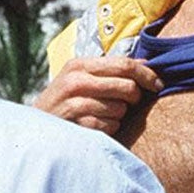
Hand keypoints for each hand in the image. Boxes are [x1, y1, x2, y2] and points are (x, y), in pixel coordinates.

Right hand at [34, 56, 160, 135]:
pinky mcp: (77, 124)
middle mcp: (76, 81)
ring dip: (118, 115)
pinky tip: (95, 125)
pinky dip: (109, 128)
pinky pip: (111, 126)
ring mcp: (75, 103)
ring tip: (101, 114)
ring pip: (121, 109)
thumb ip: (109, 71)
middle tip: (127, 102)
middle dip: (134, 98)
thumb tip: (147, 65)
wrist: (34, 128)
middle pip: (127, 87)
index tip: (159, 84)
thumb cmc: (64, 101)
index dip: (147, 74)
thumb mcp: (80, 78)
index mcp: (80, 65)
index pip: (124, 64)